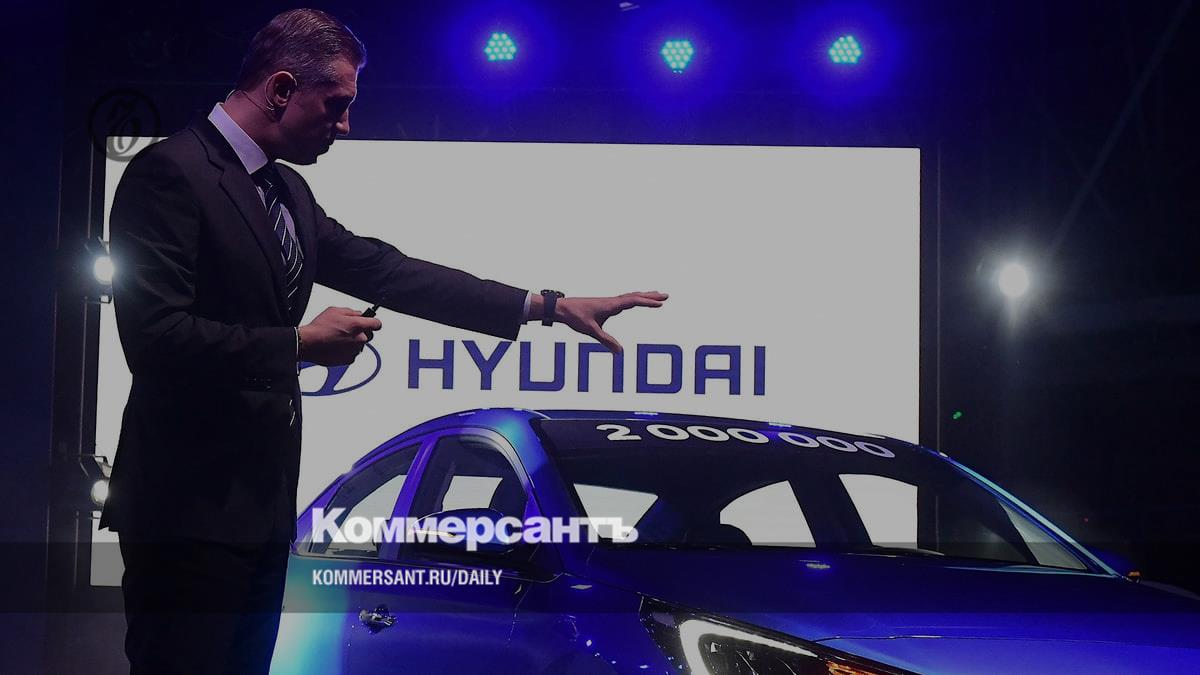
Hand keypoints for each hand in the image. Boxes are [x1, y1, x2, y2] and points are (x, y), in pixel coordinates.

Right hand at [298, 307, 382, 365]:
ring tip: (338, 338)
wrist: (308, 344)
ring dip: (353, 342)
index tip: (371, 322)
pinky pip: (352, 353)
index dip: (373, 322)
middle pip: (369, 335)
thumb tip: (359, 314)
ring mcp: (355, 350)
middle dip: (362, 332)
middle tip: (348, 330)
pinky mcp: (349, 360)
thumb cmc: (319, 328)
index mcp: (358, 325)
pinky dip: (347, 351)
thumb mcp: (335, 310)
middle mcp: (359, 339)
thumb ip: (352, 312)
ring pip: (359, 345)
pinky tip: (336, 346)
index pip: (377, 324)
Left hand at [554, 291, 668, 352]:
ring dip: (644, 296)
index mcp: (611, 305)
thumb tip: (620, 352)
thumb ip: (606, 341)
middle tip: (666, 296)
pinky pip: (624, 299)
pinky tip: (635, 301)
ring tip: (656, 295)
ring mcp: (608, 301)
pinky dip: (634, 298)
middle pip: (635, 296)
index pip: (633, 301)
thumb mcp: (591, 331)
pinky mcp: (604, 304)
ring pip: (630, 296)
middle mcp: (612, 301)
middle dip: (651, 296)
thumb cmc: (575, 317)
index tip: (661, 304)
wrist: (561, 308)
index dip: (648, 302)